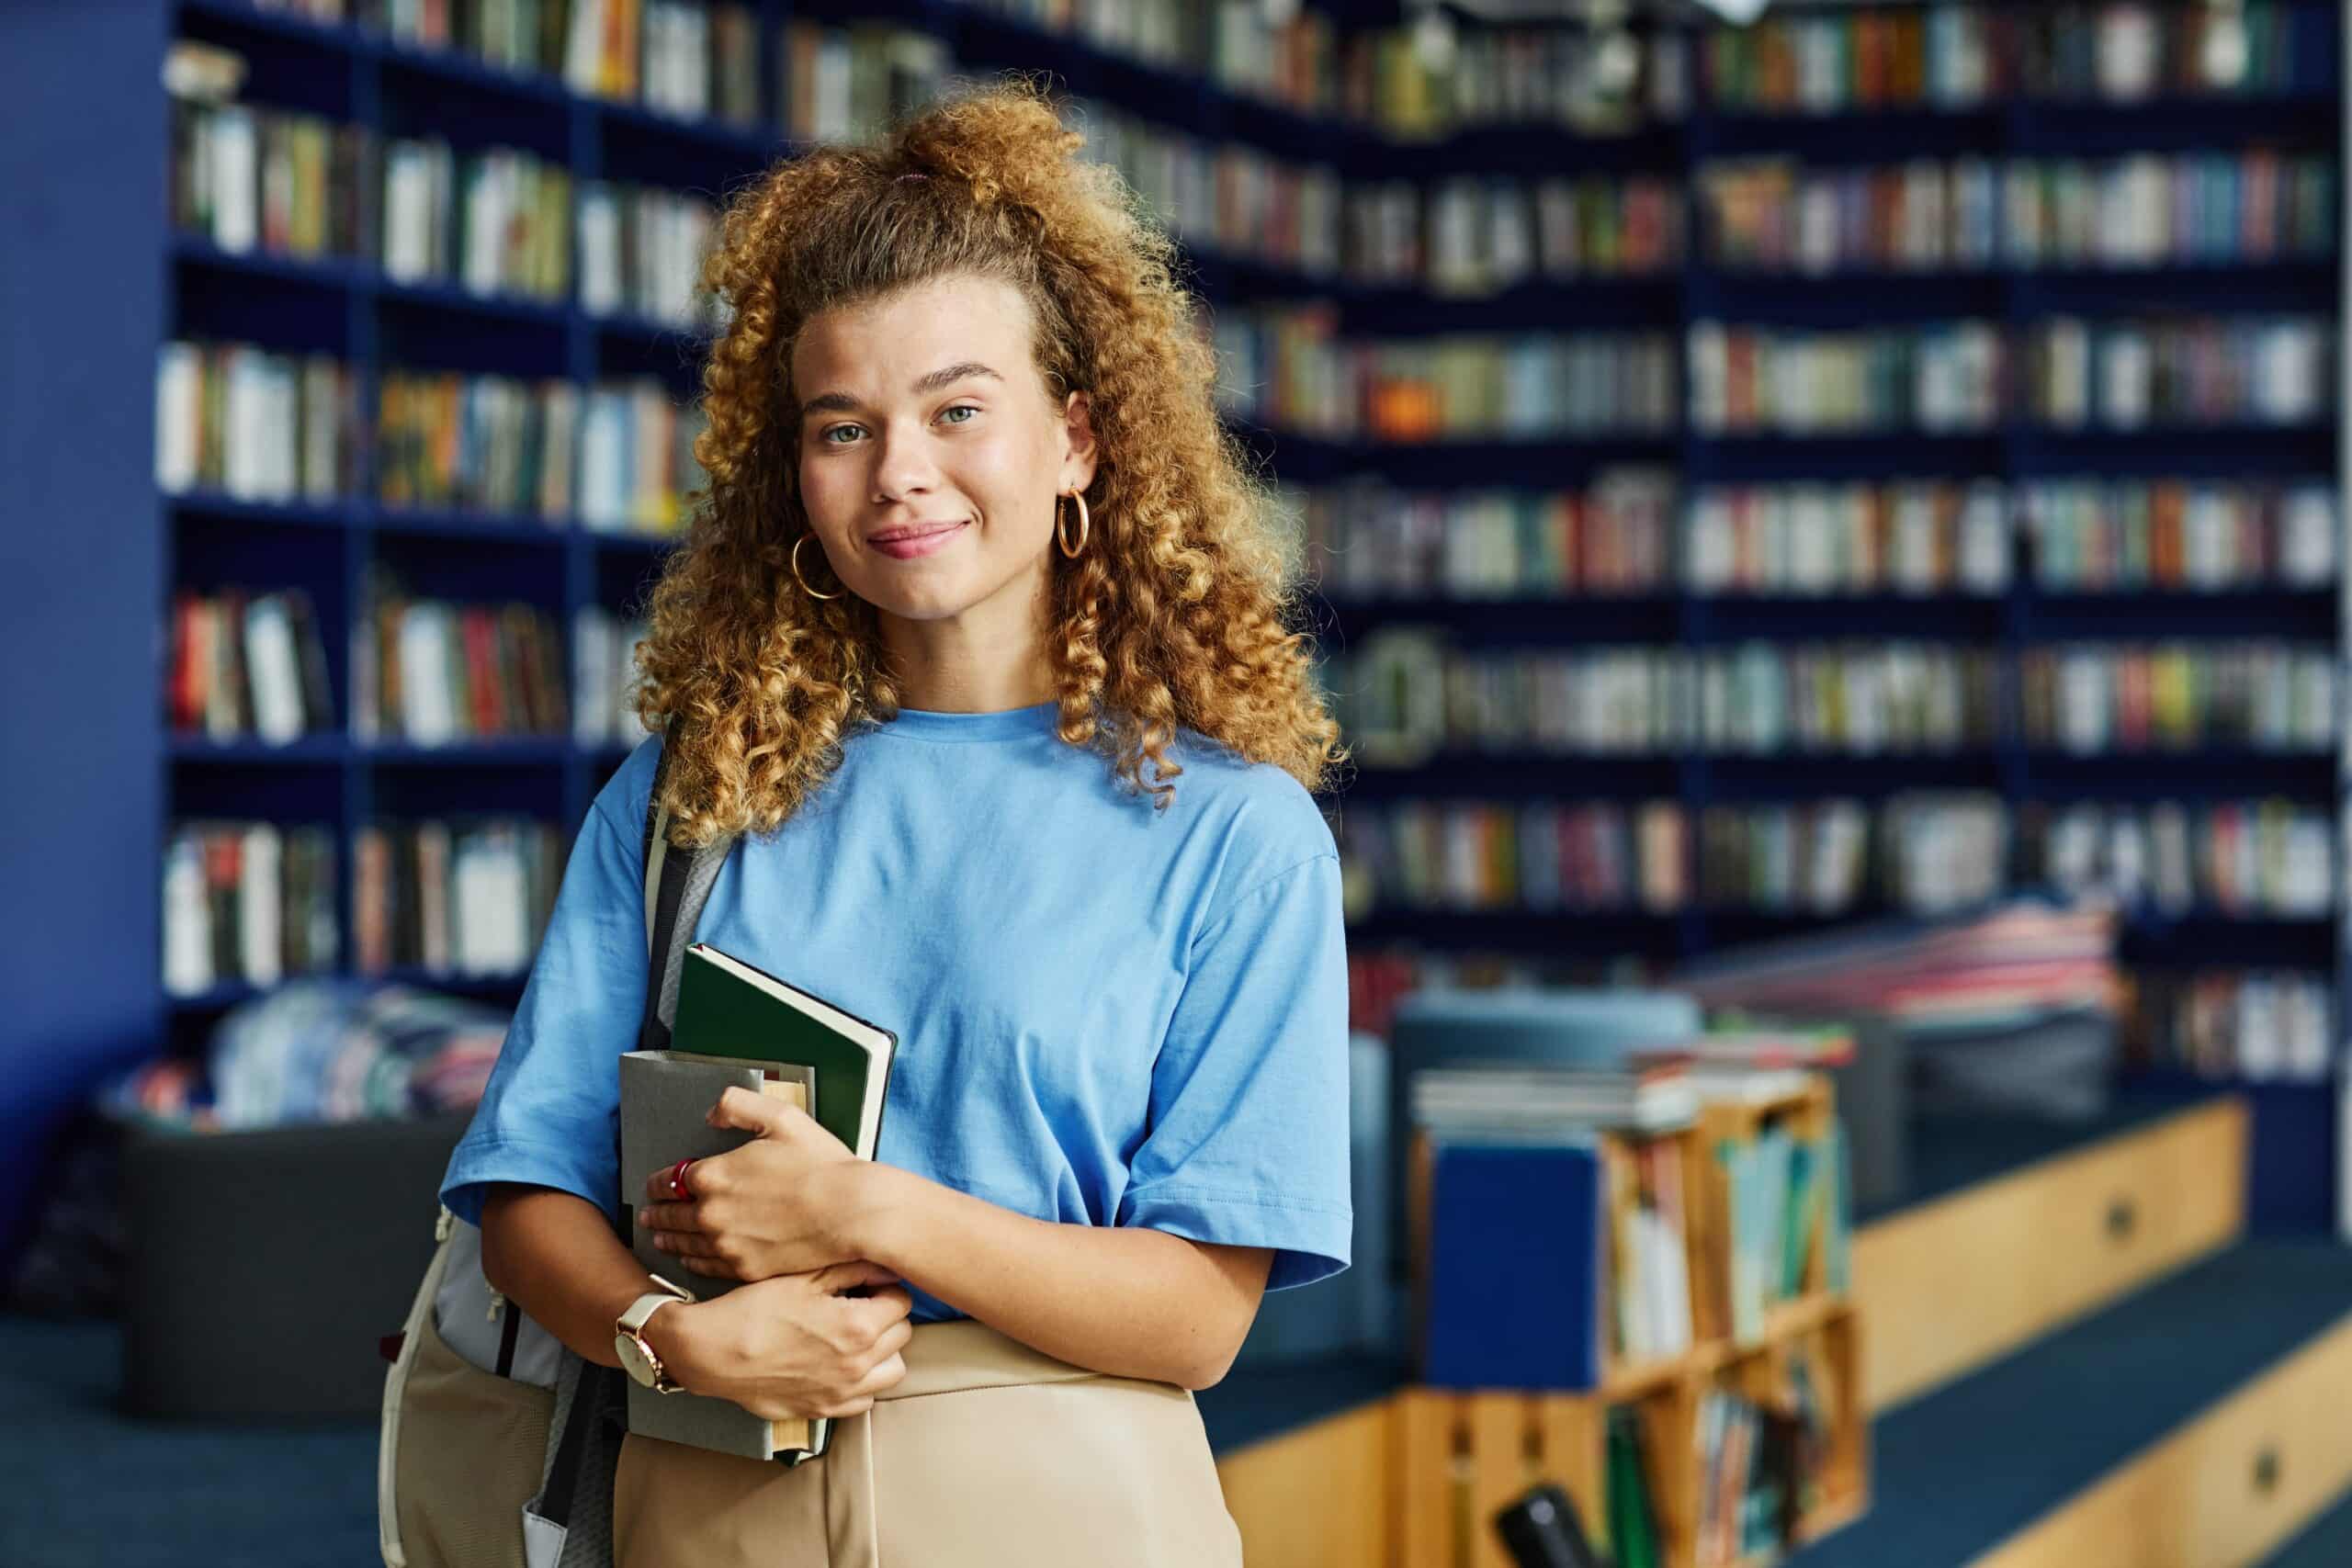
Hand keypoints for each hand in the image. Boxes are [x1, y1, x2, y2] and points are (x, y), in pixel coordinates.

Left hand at [638, 1086, 864, 1280]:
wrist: (851, 1212)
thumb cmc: (822, 1164)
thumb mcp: (781, 1117)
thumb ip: (738, 1105)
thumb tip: (711, 1113)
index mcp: (713, 1175)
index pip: (671, 1179)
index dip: (659, 1181)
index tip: (656, 1184)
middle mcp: (711, 1214)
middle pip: (672, 1214)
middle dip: (657, 1212)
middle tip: (648, 1214)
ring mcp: (726, 1245)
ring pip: (684, 1243)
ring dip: (668, 1238)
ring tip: (659, 1237)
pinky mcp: (744, 1269)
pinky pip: (706, 1267)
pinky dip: (691, 1261)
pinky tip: (688, 1258)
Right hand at [649, 1260, 913, 1420]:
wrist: (712, 1352)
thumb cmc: (754, 1309)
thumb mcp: (804, 1277)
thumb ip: (853, 1268)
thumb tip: (887, 1263)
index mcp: (858, 1327)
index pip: (901, 1302)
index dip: (885, 1287)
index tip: (867, 1283)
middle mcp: (858, 1365)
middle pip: (902, 1335)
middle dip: (886, 1316)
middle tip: (860, 1305)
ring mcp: (842, 1392)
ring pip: (892, 1371)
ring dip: (883, 1352)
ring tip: (855, 1336)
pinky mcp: (824, 1411)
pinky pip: (865, 1399)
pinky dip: (862, 1382)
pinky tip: (839, 1363)